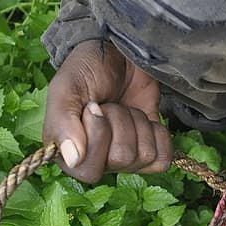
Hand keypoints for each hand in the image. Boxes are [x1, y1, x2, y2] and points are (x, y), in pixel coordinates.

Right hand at [42, 40, 172, 183]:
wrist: (118, 54)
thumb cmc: (87, 71)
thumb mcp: (66, 89)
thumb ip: (62, 123)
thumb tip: (73, 160)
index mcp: (68, 154)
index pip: (89, 171)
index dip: (97, 138)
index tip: (94, 109)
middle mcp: (97, 161)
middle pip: (122, 159)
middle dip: (120, 123)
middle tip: (110, 106)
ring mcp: (126, 159)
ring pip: (144, 156)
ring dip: (137, 123)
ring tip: (124, 108)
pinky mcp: (150, 151)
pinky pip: (163, 159)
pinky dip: (158, 134)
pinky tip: (145, 119)